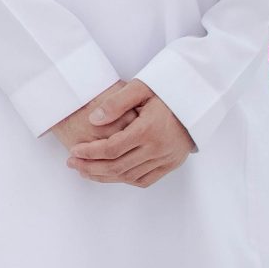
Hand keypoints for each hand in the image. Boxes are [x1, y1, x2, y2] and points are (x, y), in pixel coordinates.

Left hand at [66, 79, 195, 186]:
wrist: (197, 101)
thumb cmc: (165, 91)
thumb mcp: (140, 88)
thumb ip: (116, 102)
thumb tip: (93, 120)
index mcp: (148, 129)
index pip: (112, 148)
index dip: (90, 152)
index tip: (73, 151)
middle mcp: (158, 148)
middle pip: (118, 166)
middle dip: (90, 167)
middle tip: (71, 163)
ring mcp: (166, 158)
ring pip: (129, 176)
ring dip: (104, 176)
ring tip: (84, 171)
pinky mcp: (172, 164)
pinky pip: (145, 180)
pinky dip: (125, 180)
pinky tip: (109, 175)